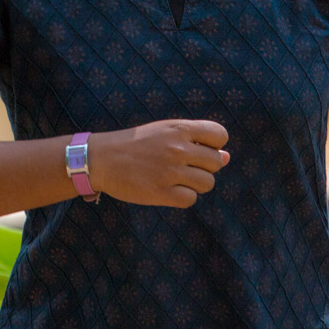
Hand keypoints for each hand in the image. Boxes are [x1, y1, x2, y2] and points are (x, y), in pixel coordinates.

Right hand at [91, 119, 229, 207]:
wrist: (101, 159)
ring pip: (207, 183)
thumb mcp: (164, 132)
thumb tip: (227, 157)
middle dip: (204, 167)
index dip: (215, 144)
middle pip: (216, 163)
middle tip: (182, 166)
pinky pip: (190, 199)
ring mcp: (170, 172)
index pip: (220, 135)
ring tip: (174, 178)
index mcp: (178, 128)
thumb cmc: (136, 144)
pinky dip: (182, 197)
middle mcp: (177, 148)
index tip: (198, 149)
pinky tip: (167, 189)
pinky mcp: (162, 193)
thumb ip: (195, 141)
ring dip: (195, 183)